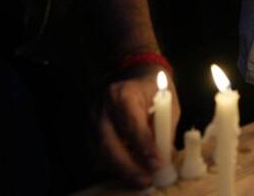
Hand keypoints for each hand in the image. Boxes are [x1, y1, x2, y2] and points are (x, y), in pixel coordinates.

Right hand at [93, 69, 178, 187]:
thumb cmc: (153, 87)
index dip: (143, 145)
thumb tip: (166, 159)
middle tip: (145, 180)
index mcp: (122, 94)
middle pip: (109, 143)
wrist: (133, 72)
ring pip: (99, 152)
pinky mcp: (87, 130)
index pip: (131, 123)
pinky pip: (96, 153)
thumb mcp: (167, 102)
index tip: (156, 163)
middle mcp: (101, 107)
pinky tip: (127, 171)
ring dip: (119, 169)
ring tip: (139, 180)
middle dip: (127, 166)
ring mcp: (90, 119)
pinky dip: (111, 165)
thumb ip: (165, 129)